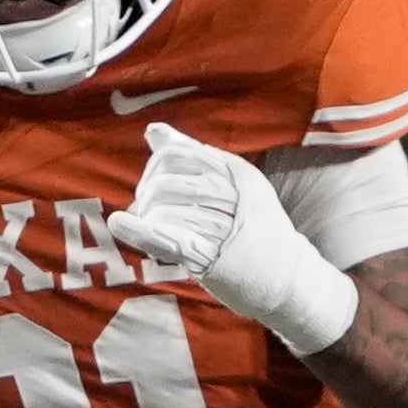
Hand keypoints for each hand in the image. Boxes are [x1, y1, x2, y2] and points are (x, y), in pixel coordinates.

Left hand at [108, 121, 357, 352]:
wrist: (287, 277)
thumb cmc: (254, 228)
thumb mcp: (231, 184)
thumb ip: (190, 155)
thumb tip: (154, 130)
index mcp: (234, 172)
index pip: (177, 155)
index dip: (155, 167)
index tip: (153, 186)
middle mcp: (230, 195)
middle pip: (167, 183)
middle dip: (147, 195)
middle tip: (146, 210)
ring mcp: (222, 227)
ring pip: (165, 210)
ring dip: (146, 218)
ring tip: (146, 227)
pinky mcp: (211, 257)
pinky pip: (167, 238)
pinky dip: (138, 231)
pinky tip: (119, 223)